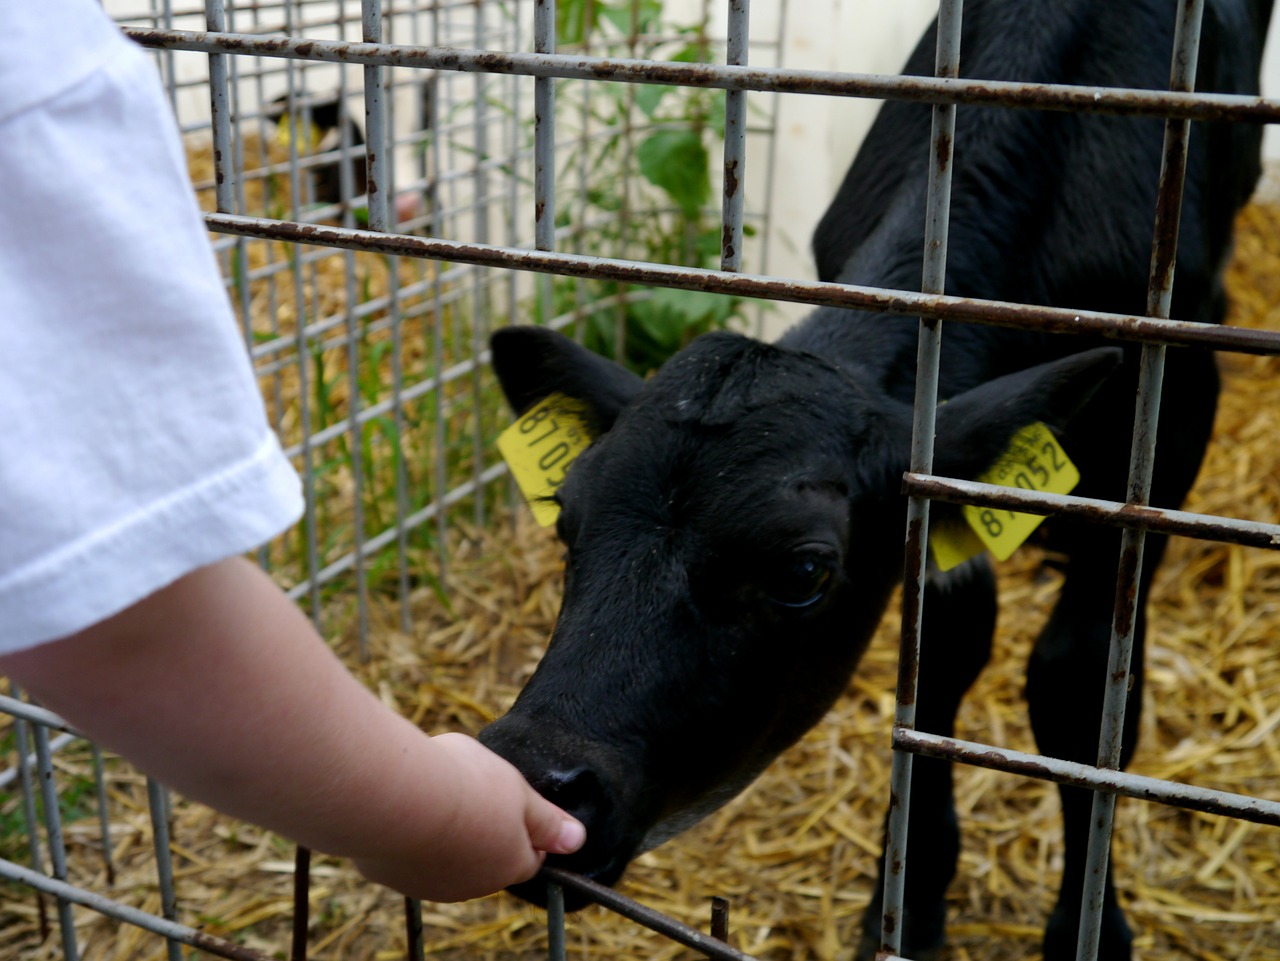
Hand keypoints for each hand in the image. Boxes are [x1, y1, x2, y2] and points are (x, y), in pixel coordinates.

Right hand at [352, 733, 585, 901]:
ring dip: (449, 837)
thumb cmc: (465, 785)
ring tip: (437, 796)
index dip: (524, 827)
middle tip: (471, 792)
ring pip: (450, 861)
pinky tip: (409, 810)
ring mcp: (433, 886)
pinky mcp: (397, 879)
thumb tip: (576, 840)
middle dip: (485, 831)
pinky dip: (414, 838)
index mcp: (511, 863)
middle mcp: (475, 885)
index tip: (509, 801)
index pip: (530, 855)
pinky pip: (412, 858)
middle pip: (489, 860)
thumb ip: (546, 818)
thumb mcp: (518, 790)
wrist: (398, 795)